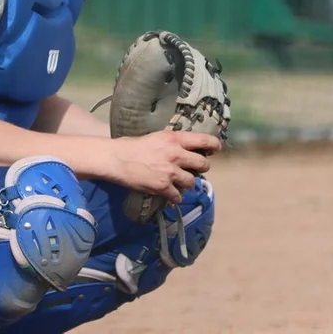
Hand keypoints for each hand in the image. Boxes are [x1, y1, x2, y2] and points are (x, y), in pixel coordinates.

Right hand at [104, 130, 220, 203]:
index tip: (216, 149)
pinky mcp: (163, 186)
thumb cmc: (133, 146)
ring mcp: (170, 171)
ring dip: (187, 183)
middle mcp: (176, 154)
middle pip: (203, 164)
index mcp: (174, 138)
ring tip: (178, 181)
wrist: (117, 159)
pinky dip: (174, 197)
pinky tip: (169, 193)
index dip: (214, 146)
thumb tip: (186, 148)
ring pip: (192, 181)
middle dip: (201, 168)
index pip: (204, 140)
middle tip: (194, 168)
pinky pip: (177, 196)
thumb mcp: (157, 137)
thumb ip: (173, 142)